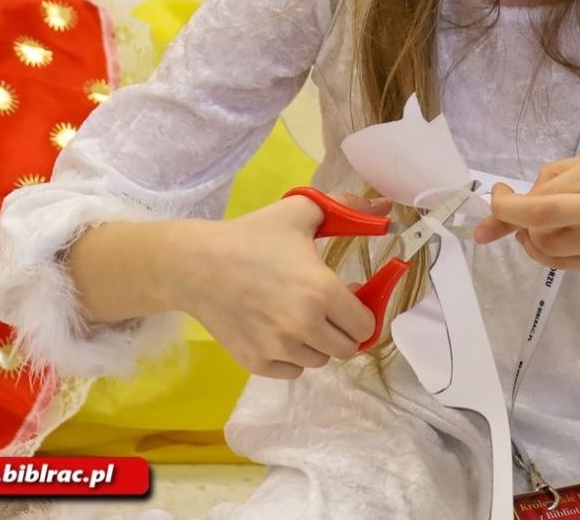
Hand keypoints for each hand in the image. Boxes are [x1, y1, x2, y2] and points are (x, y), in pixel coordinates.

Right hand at [171, 192, 387, 378]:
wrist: (194, 265)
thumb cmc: (251, 236)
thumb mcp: (301, 212)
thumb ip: (348, 209)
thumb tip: (384, 209)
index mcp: (322, 293)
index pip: (366, 325)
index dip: (364, 312)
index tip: (350, 297)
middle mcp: (304, 328)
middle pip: (347, 348)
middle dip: (344, 329)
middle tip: (328, 308)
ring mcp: (278, 349)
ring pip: (320, 361)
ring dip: (318, 343)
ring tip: (301, 316)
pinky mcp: (255, 363)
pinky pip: (292, 372)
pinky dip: (293, 357)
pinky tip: (281, 332)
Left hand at [472, 152, 579, 272]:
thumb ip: (569, 174)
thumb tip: (527, 193)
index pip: (542, 196)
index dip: (508, 201)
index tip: (498, 193)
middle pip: (539, 221)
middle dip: (508, 219)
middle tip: (500, 215)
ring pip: (547, 246)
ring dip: (528, 237)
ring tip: (530, 227)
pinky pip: (564, 264)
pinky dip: (545, 253)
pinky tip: (545, 241)